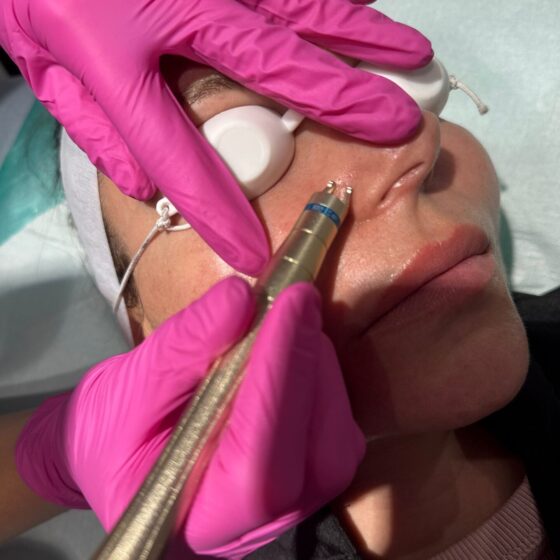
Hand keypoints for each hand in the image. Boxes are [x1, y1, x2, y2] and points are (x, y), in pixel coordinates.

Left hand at [0, 0, 430, 274]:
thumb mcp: (49, 70)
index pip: (176, 154)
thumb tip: (148, 185)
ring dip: (363, 35)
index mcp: (115, 55)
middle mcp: (175, 8)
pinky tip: (367, 10)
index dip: (216, 210)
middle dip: (344, 100)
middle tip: (399, 124)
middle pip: (274, 65)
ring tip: (415, 57)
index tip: (253, 253)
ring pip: (301, 6)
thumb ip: (101, 130)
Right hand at [15, 277, 365, 557]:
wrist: (121, 449)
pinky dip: (325, 380)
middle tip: (298, 299)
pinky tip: (297, 345)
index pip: (258, 464)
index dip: (278, 381)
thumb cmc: (113, 431)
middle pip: (314, 459)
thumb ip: (183, 346)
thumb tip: (239, 295)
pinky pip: (336, 431)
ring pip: (336, 444)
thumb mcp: (128, 387)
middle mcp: (256, 524)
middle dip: (308, 369)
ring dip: (321, 370)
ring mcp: (288, 502)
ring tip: (292, 317)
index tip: (289, 305)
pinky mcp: (305, 474)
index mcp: (197, 518)